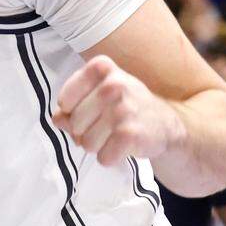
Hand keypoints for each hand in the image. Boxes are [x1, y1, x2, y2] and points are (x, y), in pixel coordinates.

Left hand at [53, 56, 183, 166]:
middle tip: (105, 126)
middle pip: (74, 123)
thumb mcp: (99, 94)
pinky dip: (110, 158)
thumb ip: (71, 104)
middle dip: (84, 132)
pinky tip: (123, 146)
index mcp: (101, 67)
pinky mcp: (130, 134)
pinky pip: (102, 157)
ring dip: (98, 146)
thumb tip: (57, 119)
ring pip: (86, 143)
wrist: (167, 125)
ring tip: (114, 135)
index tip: (88, 109)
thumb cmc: (126, 106)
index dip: (71, 112)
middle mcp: (112, 84)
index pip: (64, 99)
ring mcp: (122, 109)